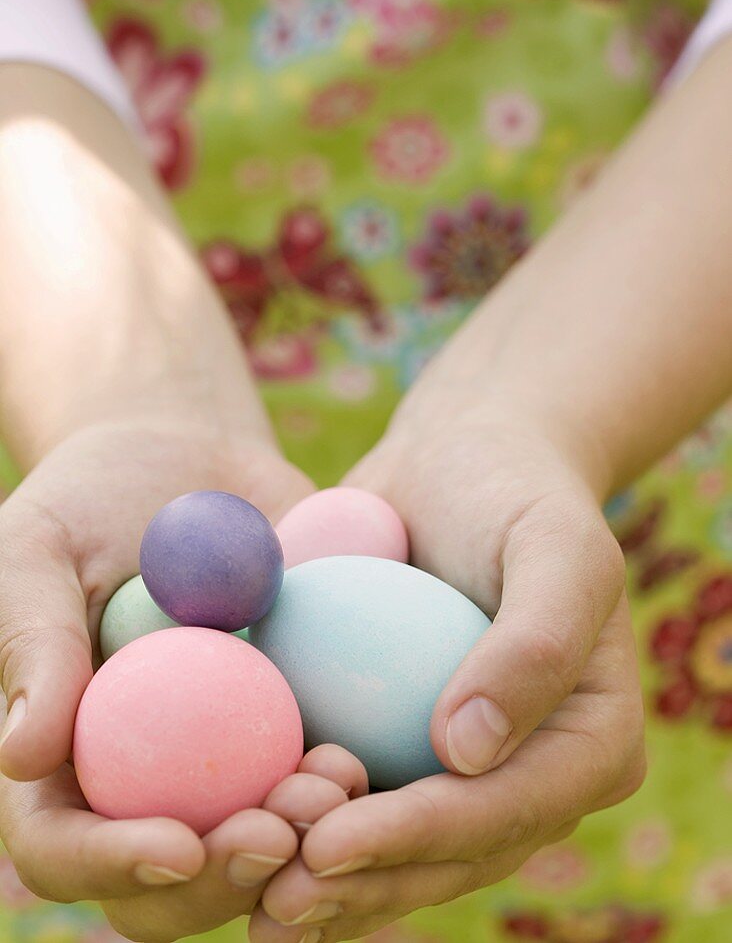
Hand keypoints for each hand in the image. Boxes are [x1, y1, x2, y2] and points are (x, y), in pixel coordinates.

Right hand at [0, 417, 367, 940]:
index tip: (178, 845)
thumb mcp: (38, 548)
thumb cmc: (89, 498)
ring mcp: (220, 760)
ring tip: (338, 783)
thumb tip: (23, 757)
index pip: (63, 846)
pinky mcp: (287, 726)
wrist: (185, 462)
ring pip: (256, 845)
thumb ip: (32, 641)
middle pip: (171, 877)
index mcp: (62, 755)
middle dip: (226, 876)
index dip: (112, 866)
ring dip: (302, 841)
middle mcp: (140, 778)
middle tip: (281, 828)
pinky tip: (368, 761)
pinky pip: (317, 776)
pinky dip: (345, 787)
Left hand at [251, 406, 645, 941]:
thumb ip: (536, 644)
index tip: (329, 845)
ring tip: (251, 894)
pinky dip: (301, 826)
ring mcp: (463, 769)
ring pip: (397, 852)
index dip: (421, 840)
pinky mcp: (401, 744)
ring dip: (326, 883)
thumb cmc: (519, 491)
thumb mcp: (557, 545)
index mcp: (589, 743)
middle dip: (363, 885)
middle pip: (449, 856)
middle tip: (275, 898)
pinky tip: (240, 841)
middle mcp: (529, 773)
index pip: (507, 811)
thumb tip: (467, 754)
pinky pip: (354, 800)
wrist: (462, 457)